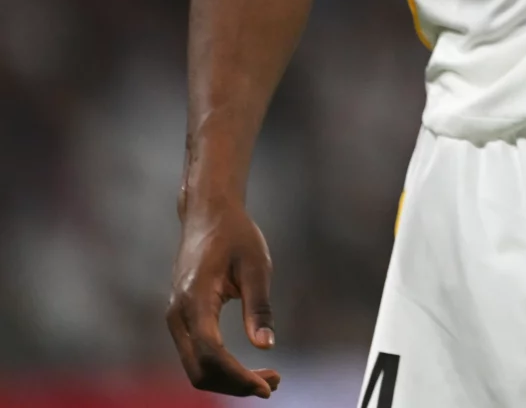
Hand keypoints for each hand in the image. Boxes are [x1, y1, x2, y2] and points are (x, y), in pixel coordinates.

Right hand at [166, 200, 280, 396]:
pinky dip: (220, 369)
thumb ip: (259, 306)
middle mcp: (178, 315)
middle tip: (274, 384)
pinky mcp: (182, 320)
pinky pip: (196, 356)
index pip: (211, 353)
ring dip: (228, 380)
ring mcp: (176, 319)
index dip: (237, 376)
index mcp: (195, 299)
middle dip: (235, 384)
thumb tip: (266, 346)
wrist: (207, 215)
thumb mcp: (256, 265)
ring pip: (195, 368)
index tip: (267, 385)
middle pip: (199, 370)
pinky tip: (247, 368)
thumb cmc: (235, 235)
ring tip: (267, 380)